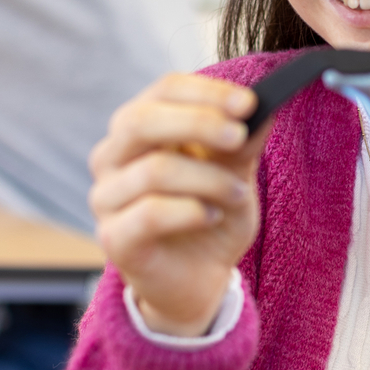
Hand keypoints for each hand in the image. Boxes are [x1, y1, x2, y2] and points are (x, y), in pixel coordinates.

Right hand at [88, 73, 265, 336]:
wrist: (200, 279)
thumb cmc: (211, 216)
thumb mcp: (234, 174)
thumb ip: (242, 144)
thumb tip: (263, 109)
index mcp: (139, 129)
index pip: (163, 90)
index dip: (206, 92)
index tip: (248, 102)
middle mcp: (111, 157)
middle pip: (141, 121)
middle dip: (199, 123)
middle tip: (240, 134)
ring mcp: (106, 199)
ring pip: (154, 169)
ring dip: (208, 179)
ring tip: (237, 194)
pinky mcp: (114, 238)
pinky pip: (149, 214)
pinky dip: (191, 212)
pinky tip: (212, 217)